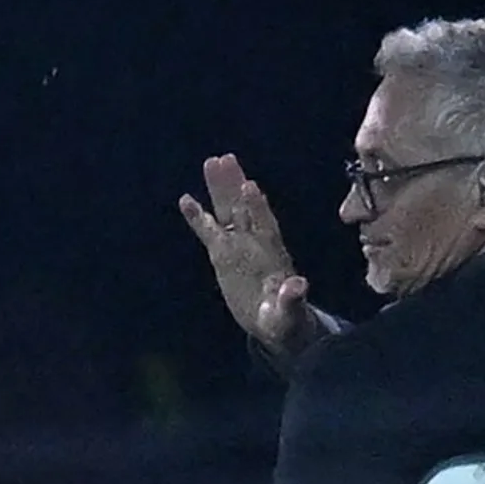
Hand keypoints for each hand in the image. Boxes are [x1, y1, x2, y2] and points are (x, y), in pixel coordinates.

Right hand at [180, 154, 318, 353]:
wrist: (276, 323)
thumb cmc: (285, 318)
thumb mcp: (289, 311)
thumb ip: (292, 298)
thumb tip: (298, 286)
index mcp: (271, 252)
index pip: (264, 223)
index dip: (257, 207)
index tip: (251, 186)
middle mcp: (254, 242)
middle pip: (243, 208)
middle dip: (234, 185)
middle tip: (225, 159)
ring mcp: (238, 245)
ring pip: (227, 211)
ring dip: (219, 188)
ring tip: (211, 162)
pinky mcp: (223, 255)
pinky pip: (208, 232)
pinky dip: (198, 217)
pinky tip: (186, 200)